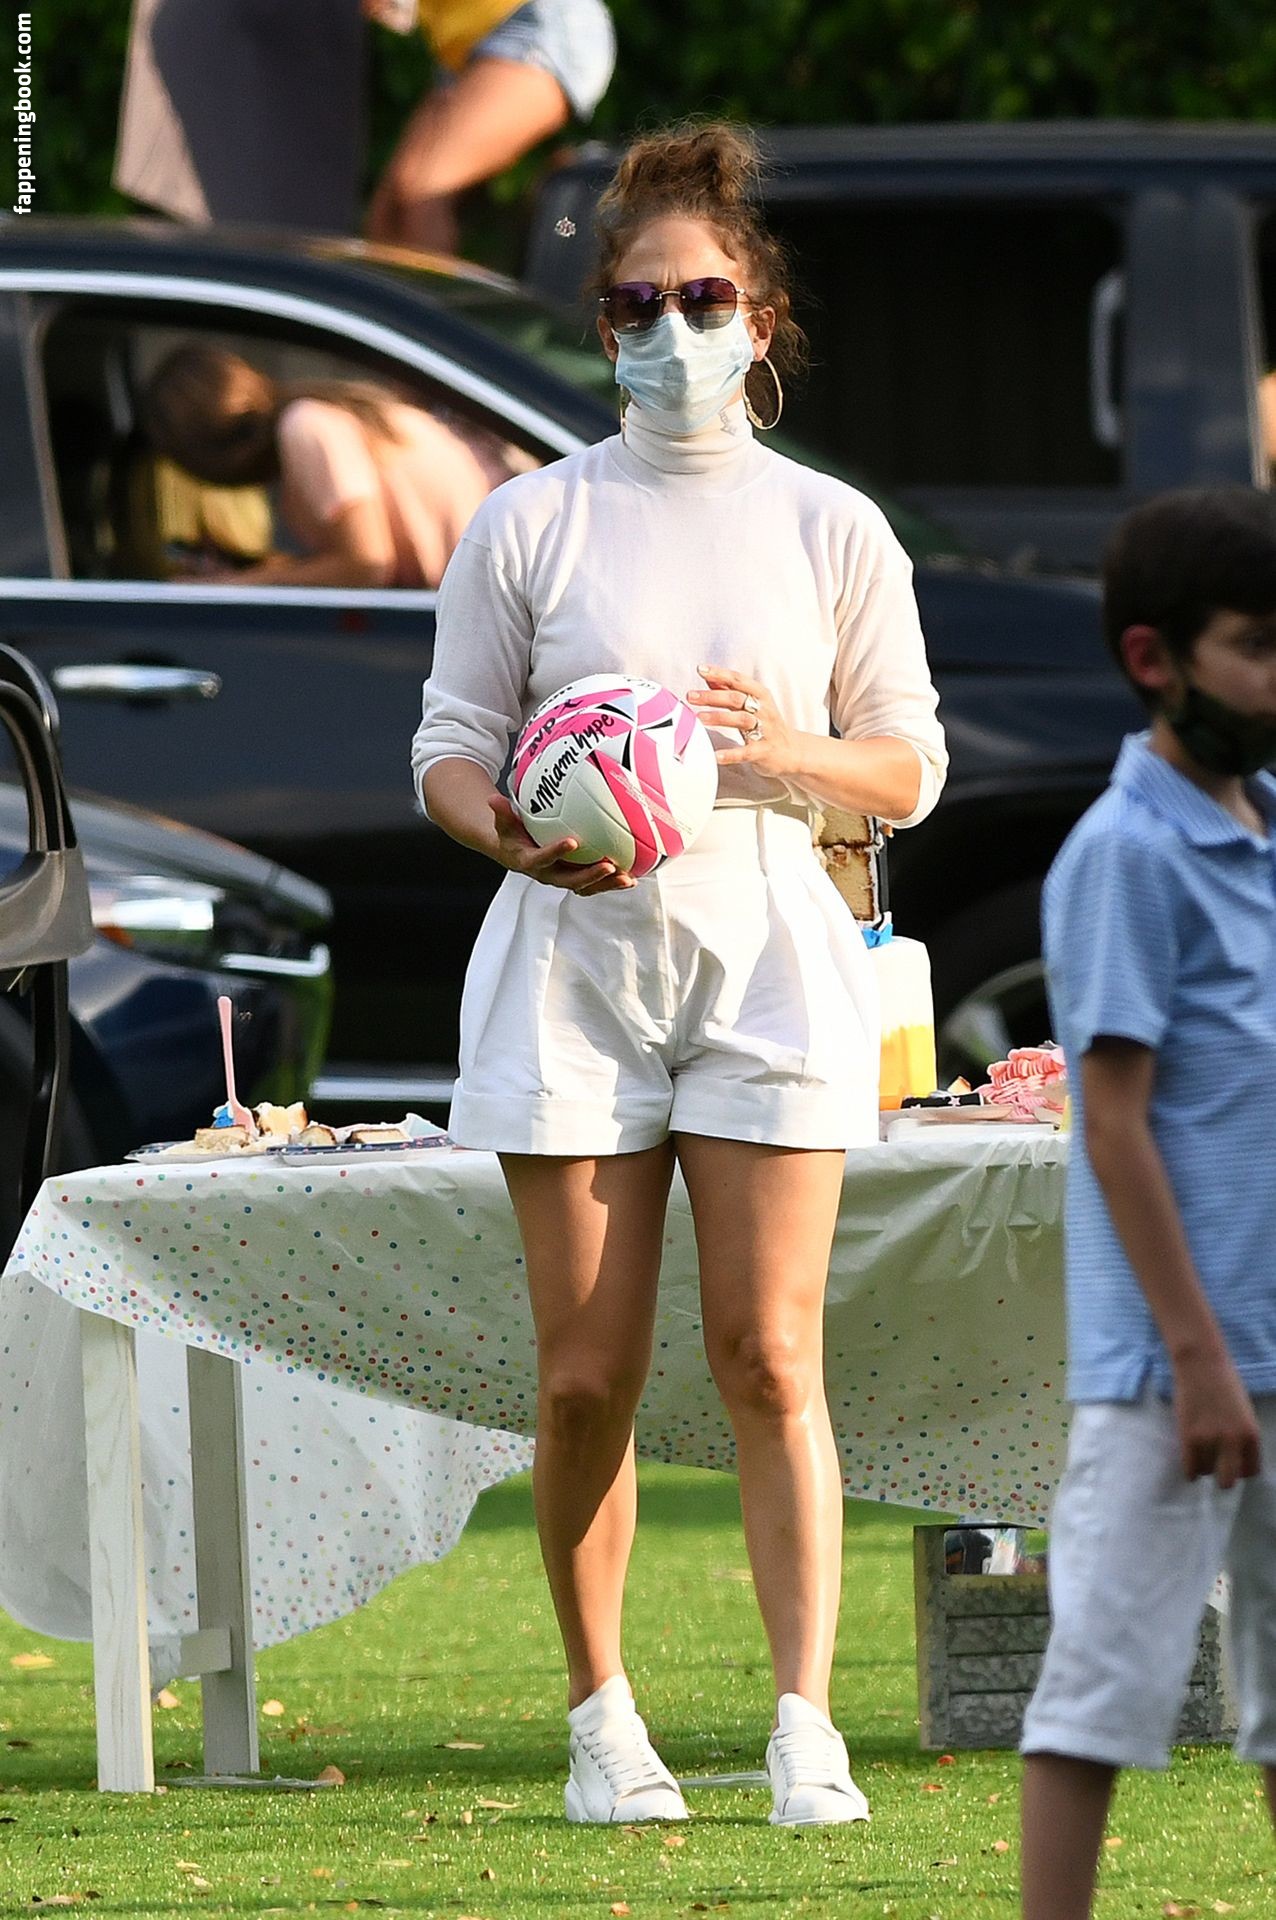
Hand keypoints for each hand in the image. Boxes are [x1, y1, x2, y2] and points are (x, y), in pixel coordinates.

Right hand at [488, 795, 634, 894]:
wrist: (515, 852)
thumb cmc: (512, 834)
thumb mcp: (504, 823)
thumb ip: (502, 812)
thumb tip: (492, 798)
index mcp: (530, 861)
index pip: (542, 858)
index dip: (556, 852)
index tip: (572, 841)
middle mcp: (548, 874)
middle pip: (570, 880)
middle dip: (590, 876)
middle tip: (609, 866)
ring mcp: (563, 879)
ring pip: (586, 887)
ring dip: (607, 884)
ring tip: (627, 879)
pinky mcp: (576, 879)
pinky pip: (595, 884)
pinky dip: (612, 882)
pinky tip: (632, 878)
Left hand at [686, 665, 796, 776]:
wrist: (793, 752)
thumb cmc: (768, 726)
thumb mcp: (753, 705)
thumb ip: (731, 692)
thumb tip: (710, 678)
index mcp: (761, 696)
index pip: (739, 680)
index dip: (720, 674)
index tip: (701, 669)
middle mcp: (764, 710)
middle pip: (737, 698)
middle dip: (712, 696)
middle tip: (691, 696)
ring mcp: (765, 731)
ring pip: (741, 720)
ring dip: (719, 717)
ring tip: (699, 718)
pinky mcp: (764, 751)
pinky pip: (746, 752)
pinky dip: (731, 754)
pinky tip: (715, 755)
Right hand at [1173, 1350, 1261, 1487]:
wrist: (1201, 1363)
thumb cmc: (1224, 1383)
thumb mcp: (1244, 1413)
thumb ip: (1241, 1436)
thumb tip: (1233, 1458)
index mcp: (1251, 1435)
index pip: (1251, 1471)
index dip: (1241, 1468)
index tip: (1233, 1461)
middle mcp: (1233, 1441)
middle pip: (1229, 1480)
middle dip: (1223, 1477)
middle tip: (1216, 1465)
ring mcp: (1209, 1440)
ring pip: (1206, 1472)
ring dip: (1204, 1465)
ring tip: (1200, 1450)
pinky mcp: (1188, 1437)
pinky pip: (1190, 1468)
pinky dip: (1190, 1470)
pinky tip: (1190, 1462)